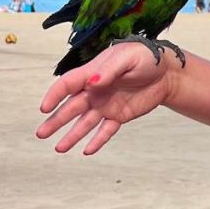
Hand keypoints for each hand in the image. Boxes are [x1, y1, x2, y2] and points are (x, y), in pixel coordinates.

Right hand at [36, 42, 176, 154]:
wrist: (168, 71)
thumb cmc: (146, 57)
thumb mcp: (128, 58)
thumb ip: (110, 70)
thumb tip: (93, 82)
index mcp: (93, 73)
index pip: (67, 84)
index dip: (54, 95)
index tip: (44, 108)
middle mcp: (95, 91)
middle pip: (71, 107)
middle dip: (55, 120)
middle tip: (41, 134)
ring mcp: (106, 105)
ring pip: (84, 123)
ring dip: (72, 135)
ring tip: (59, 148)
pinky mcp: (119, 115)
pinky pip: (106, 130)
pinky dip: (97, 140)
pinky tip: (87, 151)